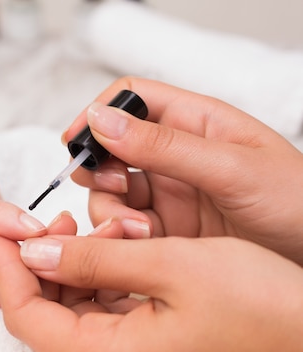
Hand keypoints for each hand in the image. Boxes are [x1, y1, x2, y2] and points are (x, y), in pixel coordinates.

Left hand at [0, 230, 302, 351]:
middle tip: (57, 216)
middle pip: (42, 313)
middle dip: (40, 261)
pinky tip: (118, 243)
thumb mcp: (171, 265)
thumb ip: (94, 258)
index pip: (24, 312)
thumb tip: (36, 249)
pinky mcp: (145, 350)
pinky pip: (102, 311)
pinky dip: (99, 276)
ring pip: (71, 309)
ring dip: (74, 264)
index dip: (6, 264)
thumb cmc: (260, 307)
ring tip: (100, 222)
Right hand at [63, 77, 302, 263]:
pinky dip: (121, 237)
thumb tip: (104, 119)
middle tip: (113, 187)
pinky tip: (140, 247)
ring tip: (138, 231)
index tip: (75, 140)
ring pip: (112, 194)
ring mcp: (170, 196)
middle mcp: (176, 158)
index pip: (132, 100)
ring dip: (111, 210)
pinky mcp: (168, 233)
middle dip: (99, 170)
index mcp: (195, 124)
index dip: (99, 114)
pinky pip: (126, 229)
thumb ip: (165, 146)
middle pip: (112, 151)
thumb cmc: (300, 204)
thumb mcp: (233, 168)